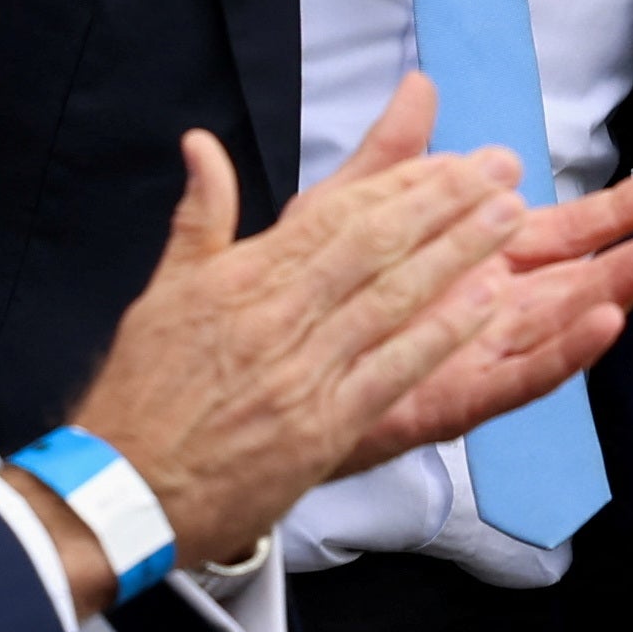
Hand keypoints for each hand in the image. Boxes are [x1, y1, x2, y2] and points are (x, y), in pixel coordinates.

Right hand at [67, 80, 528, 574]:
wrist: (123, 487)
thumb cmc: (143, 393)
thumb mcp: (163, 291)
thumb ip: (198, 215)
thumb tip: (201, 144)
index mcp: (243, 277)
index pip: (335, 216)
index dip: (401, 185)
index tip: (450, 160)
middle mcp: (278, 315)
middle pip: (376, 245)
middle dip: (445, 203)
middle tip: (501, 169)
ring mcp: (304, 371)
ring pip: (394, 298)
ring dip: (458, 254)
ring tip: (509, 219)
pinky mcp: (322, 426)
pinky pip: (393, 370)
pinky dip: (442, 334)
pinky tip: (487, 305)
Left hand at [322, 78, 632, 469]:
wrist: (260, 369)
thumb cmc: (306, 291)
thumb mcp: (350, 206)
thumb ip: (394, 152)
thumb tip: (422, 84)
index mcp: (480, 264)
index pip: (564, 232)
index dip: (617, 208)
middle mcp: (493, 311)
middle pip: (585, 277)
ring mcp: (481, 356)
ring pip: (567, 322)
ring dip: (621, 289)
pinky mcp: (457, 399)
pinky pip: (522, 376)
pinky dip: (566, 352)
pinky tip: (604, 324)